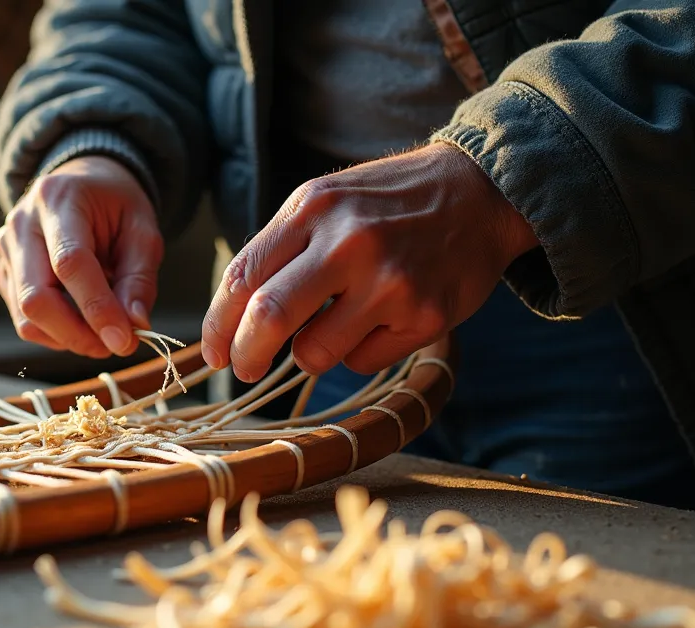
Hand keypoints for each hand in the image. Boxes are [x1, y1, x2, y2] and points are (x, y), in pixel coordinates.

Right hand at [0, 156, 162, 357]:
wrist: (81, 184)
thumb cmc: (114, 205)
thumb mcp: (142, 230)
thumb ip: (140, 278)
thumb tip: (134, 325)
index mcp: (58, 200)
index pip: (69, 263)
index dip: (96, 307)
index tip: (124, 341)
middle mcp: (21, 224)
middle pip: (36, 298)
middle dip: (78, 334)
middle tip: (116, 344)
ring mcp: (6, 251)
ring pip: (26, 318)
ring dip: (69, 338)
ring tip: (103, 332)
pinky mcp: (4, 274)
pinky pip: (24, 320)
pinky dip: (57, 333)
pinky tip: (82, 320)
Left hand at [202, 142, 538, 380]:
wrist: (482, 191)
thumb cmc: (386, 203)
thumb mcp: (325, 202)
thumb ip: (278, 250)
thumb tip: (228, 320)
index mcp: (313, 208)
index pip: (242, 277)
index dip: (217, 325)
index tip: (212, 352)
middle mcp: (349, 241)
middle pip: (269, 317)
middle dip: (245, 355)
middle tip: (243, 369)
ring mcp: (390, 281)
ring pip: (314, 352)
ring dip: (309, 353)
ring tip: (332, 326)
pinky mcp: (425, 316)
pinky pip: (362, 361)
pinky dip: (357, 352)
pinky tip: (380, 320)